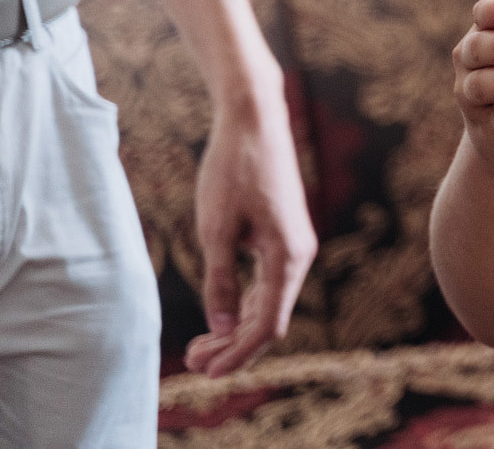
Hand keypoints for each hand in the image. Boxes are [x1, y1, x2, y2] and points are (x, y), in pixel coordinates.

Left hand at [182, 87, 317, 376]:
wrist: (255, 121)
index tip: (205, 372)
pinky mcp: (285, 235)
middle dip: (234, 346)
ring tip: (200, 345)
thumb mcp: (216, 230)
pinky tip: (222, 313)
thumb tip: (222, 331)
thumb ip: (219, 283)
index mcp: (288, 256)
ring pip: (271, 302)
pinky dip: (246, 304)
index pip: (268, 324)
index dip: (237, 354)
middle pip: (272, 318)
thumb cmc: (233, 170)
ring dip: (238, 328)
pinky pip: (270, 282)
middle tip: (193, 361)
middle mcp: (299, 254)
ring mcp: (295, 244)